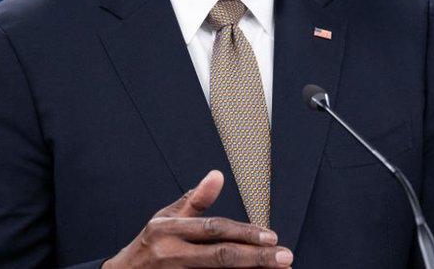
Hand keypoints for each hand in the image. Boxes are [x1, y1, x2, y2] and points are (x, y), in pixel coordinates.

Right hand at [103, 170, 292, 267]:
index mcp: (168, 230)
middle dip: (256, 258)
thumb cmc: (148, 245)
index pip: (214, 229)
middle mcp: (170, 253)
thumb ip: (195, 200)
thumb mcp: (165, 218)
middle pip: (221, 256)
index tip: (271, 236)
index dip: (245, 233)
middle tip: (284, 257)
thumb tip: (217, 176)